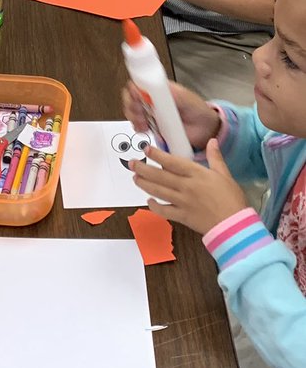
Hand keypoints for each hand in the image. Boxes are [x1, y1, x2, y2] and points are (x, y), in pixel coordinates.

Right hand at [122, 79, 221, 150]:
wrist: (205, 130)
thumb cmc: (198, 110)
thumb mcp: (187, 98)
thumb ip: (172, 93)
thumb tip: (156, 88)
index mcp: (160, 89)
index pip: (139, 83)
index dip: (133, 90)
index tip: (137, 98)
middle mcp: (153, 99)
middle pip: (131, 97)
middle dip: (131, 105)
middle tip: (140, 113)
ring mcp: (152, 112)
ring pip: (132, 111)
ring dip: (133, 117)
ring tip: (143, 123)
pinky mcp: (153, 125)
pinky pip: (138, 125)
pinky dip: (137, 127)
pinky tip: (144, 129)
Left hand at [131, 140, 248, 234]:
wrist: (236, 226)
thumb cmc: (232, 200)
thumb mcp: (225, 175)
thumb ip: (215, 157)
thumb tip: (212, 140)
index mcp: (197, 174)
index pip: (173, 162)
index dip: (157, 155)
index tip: (146, 149)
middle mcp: (186, 187)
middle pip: (160, 176)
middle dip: (143, 169)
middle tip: (132, 163)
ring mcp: (182, 202)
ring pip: (158, 191)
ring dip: (144, 184)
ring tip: (135, 178)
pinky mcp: (182, 217)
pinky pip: (164, 211)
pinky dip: (154, 206)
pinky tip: (149, 200)